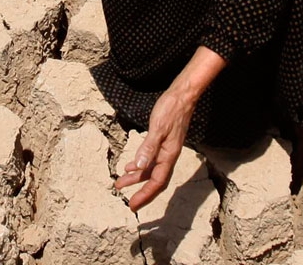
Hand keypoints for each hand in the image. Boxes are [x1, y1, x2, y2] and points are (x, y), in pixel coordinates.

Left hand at [114, 86, 194, 211]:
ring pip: (150, 169)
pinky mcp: (162, 141)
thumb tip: (138, 168)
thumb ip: (148, 148)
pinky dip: (140, 165)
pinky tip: (130, 166)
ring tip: (121, 183)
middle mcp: (168, 156)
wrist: (182, 96)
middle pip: (154, 180)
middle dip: (140, 191)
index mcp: (168, 156)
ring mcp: (166, 149)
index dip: (145, 195)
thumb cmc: (170, 110)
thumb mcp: (157, 128)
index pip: (156, 182)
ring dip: (136, 177)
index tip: (133, 205)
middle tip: (127, 201)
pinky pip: (151, 159)